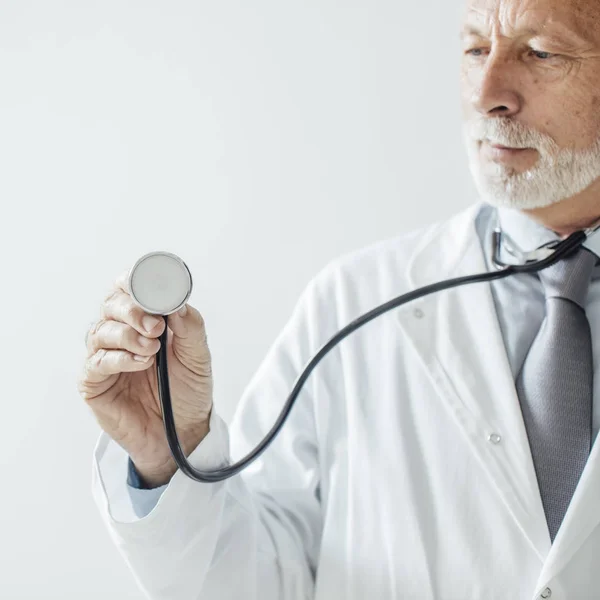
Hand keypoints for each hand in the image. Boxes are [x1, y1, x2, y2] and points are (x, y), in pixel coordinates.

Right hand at [77, 268, 213, 483]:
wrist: (183, 432)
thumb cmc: (187, 391)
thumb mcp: (198, 356)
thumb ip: (190, 327)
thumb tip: (177, 302)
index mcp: (144, 320)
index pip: (128, 290)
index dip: (133, 283)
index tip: (147, 288)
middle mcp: (121, 334)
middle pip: (111, 305)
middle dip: (133, 311)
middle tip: (156, 327)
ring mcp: (105, 358)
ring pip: (100, 332)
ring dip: (127, 336)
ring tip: (152, 350)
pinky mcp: (94, 383)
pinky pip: (95, 363)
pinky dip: (118, 359)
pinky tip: (140, 363)